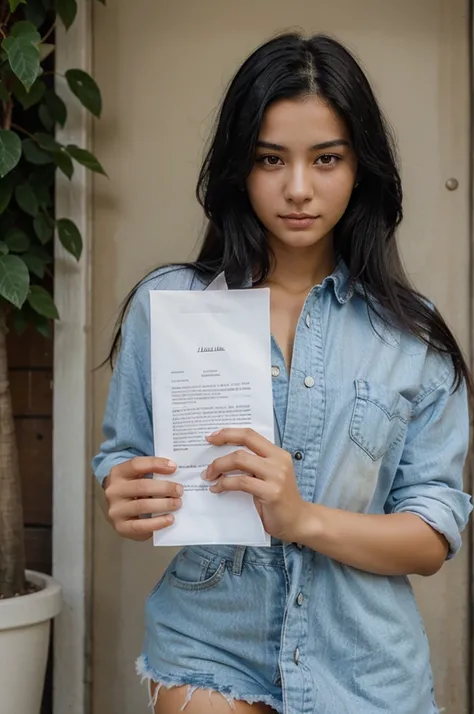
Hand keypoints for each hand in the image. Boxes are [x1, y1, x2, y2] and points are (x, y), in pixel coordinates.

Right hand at [103, 457, 182, 540]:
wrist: (117, 510)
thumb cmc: (133, 490)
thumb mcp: (137, 476)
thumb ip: (152, 472)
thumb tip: (174, 470)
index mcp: (117, 473)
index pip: (136, 465)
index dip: (156, 464)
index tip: (174, 467)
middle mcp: (113, 491)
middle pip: (142, 486)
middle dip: (165, 488)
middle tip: (179, 490)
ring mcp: (115, 510)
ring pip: (142, 506)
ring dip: (164, 505)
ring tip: (177, 503)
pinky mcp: (121, 527)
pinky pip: (141, 526)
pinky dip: (158, 523)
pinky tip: (170, 519)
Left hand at [203, 428, 306, 542]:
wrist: (298, 521)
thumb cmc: (279, 499)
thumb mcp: (269, 476)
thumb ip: (254, 464)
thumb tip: (223, 457)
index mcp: (278, 453)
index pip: (250, 434)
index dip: (229, 433)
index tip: (211, 437)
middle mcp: (278, 461)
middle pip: (244, 443)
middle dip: (220, 448)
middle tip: (206, 460)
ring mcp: (276, 475)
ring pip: (239, 460)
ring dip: (219, 466)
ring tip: (209, 476)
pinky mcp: (271, 492)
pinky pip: (241, 482)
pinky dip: (224, 484)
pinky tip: (217, 488)